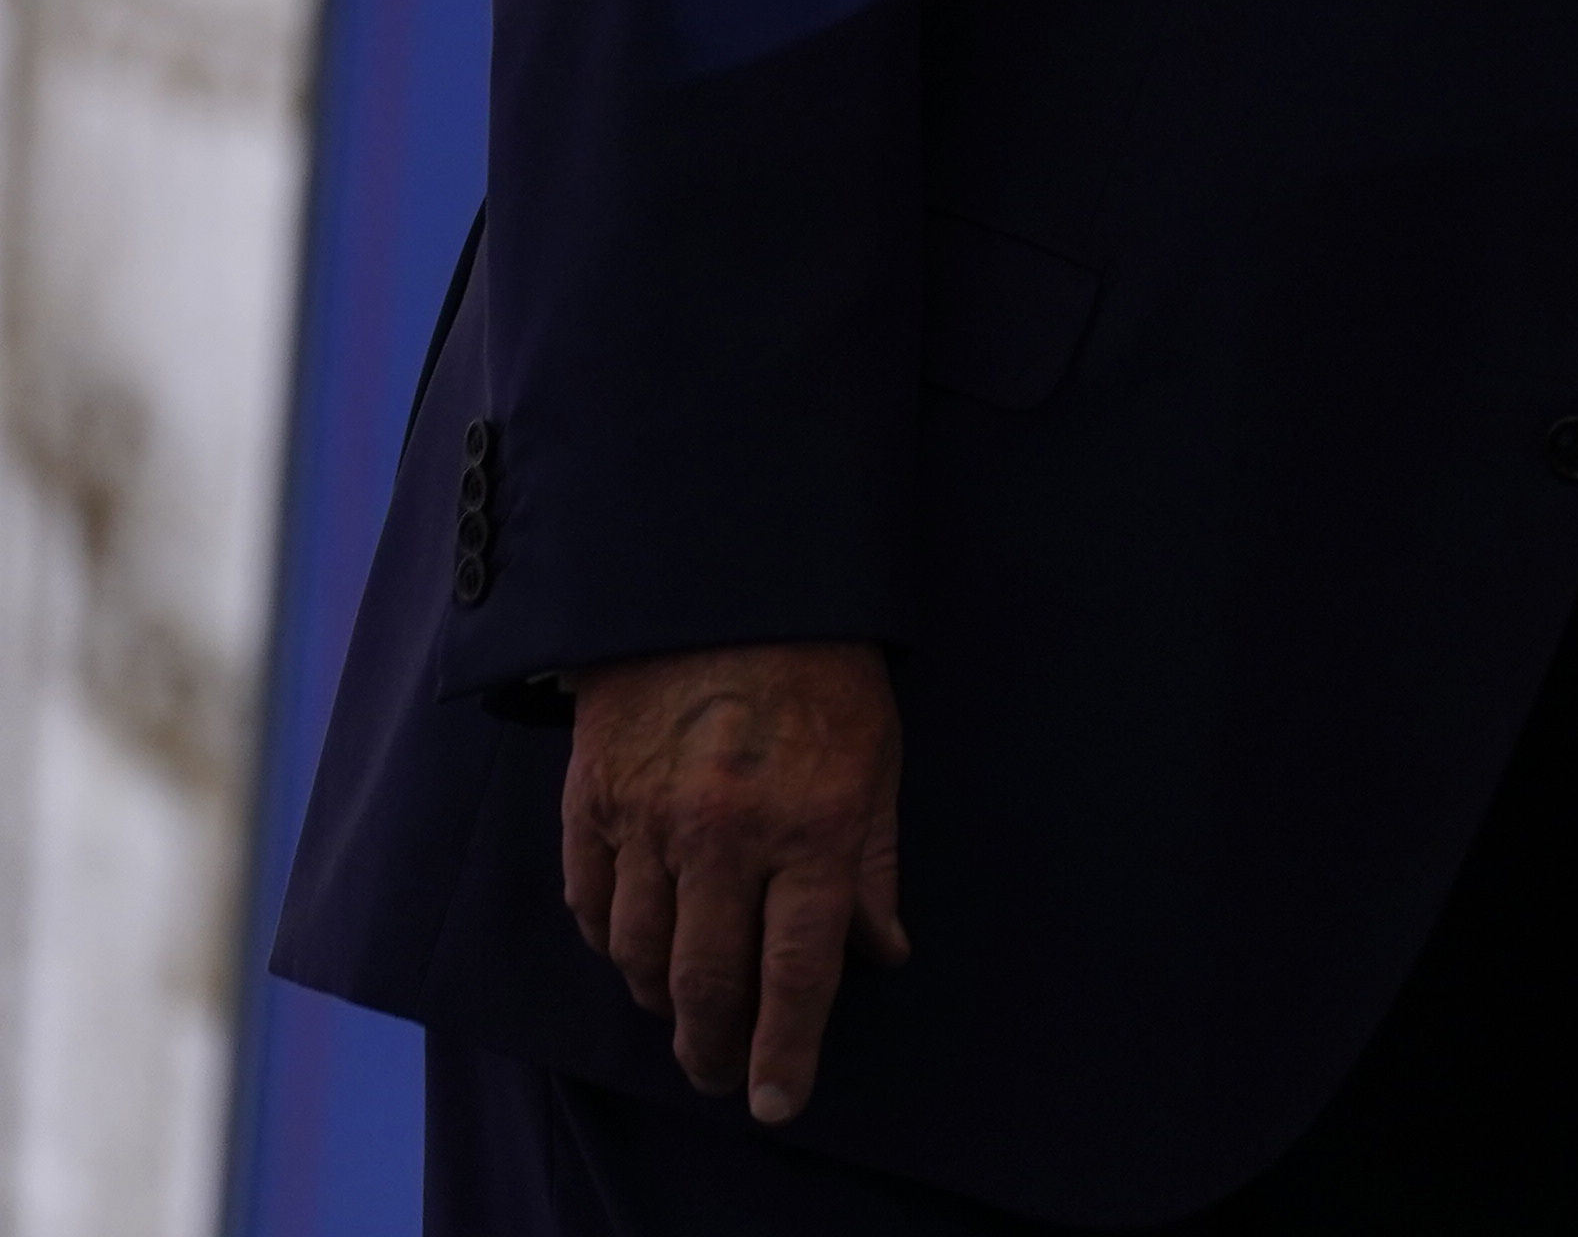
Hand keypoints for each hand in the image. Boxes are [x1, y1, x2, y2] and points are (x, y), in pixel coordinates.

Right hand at [563, 641, 909, 1123]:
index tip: (777, 1102)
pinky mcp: (593, 800)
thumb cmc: (820, 671)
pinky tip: (632, 951)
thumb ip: (872, 864)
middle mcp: (725, 835)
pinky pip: (589, 903)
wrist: (723, 581)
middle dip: (714, 1046)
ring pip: (640, 955)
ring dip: (662, 1000)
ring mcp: (649, 820)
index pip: (797, 971)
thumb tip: (883, 952)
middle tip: (720, 1075)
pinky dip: (609, 942)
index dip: (787, 1049)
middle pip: (707, 982)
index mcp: (810, 826)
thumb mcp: (876, 759)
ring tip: (684, 1016)